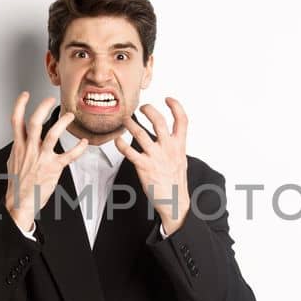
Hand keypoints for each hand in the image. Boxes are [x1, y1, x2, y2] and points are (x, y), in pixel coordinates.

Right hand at [5, 91, 87, 231]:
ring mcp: (41, 158)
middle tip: (51, 99)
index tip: (25, 95)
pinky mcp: (53, 168)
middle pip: (34, 122)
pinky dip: (78, 148)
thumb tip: (20, 141)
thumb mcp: (13, 162)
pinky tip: (84, 143)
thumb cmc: (18, 185)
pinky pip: (69, 156)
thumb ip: (18, 149)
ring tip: (69, 115)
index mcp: (18, 147)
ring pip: (52, 135)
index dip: (20, 105)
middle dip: (43, 108)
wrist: (20, 202)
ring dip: (62, 123)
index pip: (16, 121)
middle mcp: (29, 150)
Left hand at [116, 97, 189, 234]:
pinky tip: (117, 140)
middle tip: (142, 108)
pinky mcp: (144, 167)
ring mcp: (156, 157)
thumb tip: (171, 135)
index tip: (168, 99)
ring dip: (130, 124)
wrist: (175, 201)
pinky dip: (121, 144)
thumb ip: (175, 146)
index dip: (176, 106)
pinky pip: (129, 151)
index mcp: (179, 145)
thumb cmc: (176, 181)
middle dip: (149, 110)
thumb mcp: (181, 159)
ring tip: (125, 120)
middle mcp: (168, 148)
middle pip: (159, 121)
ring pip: (140, 134)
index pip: (182, 120)